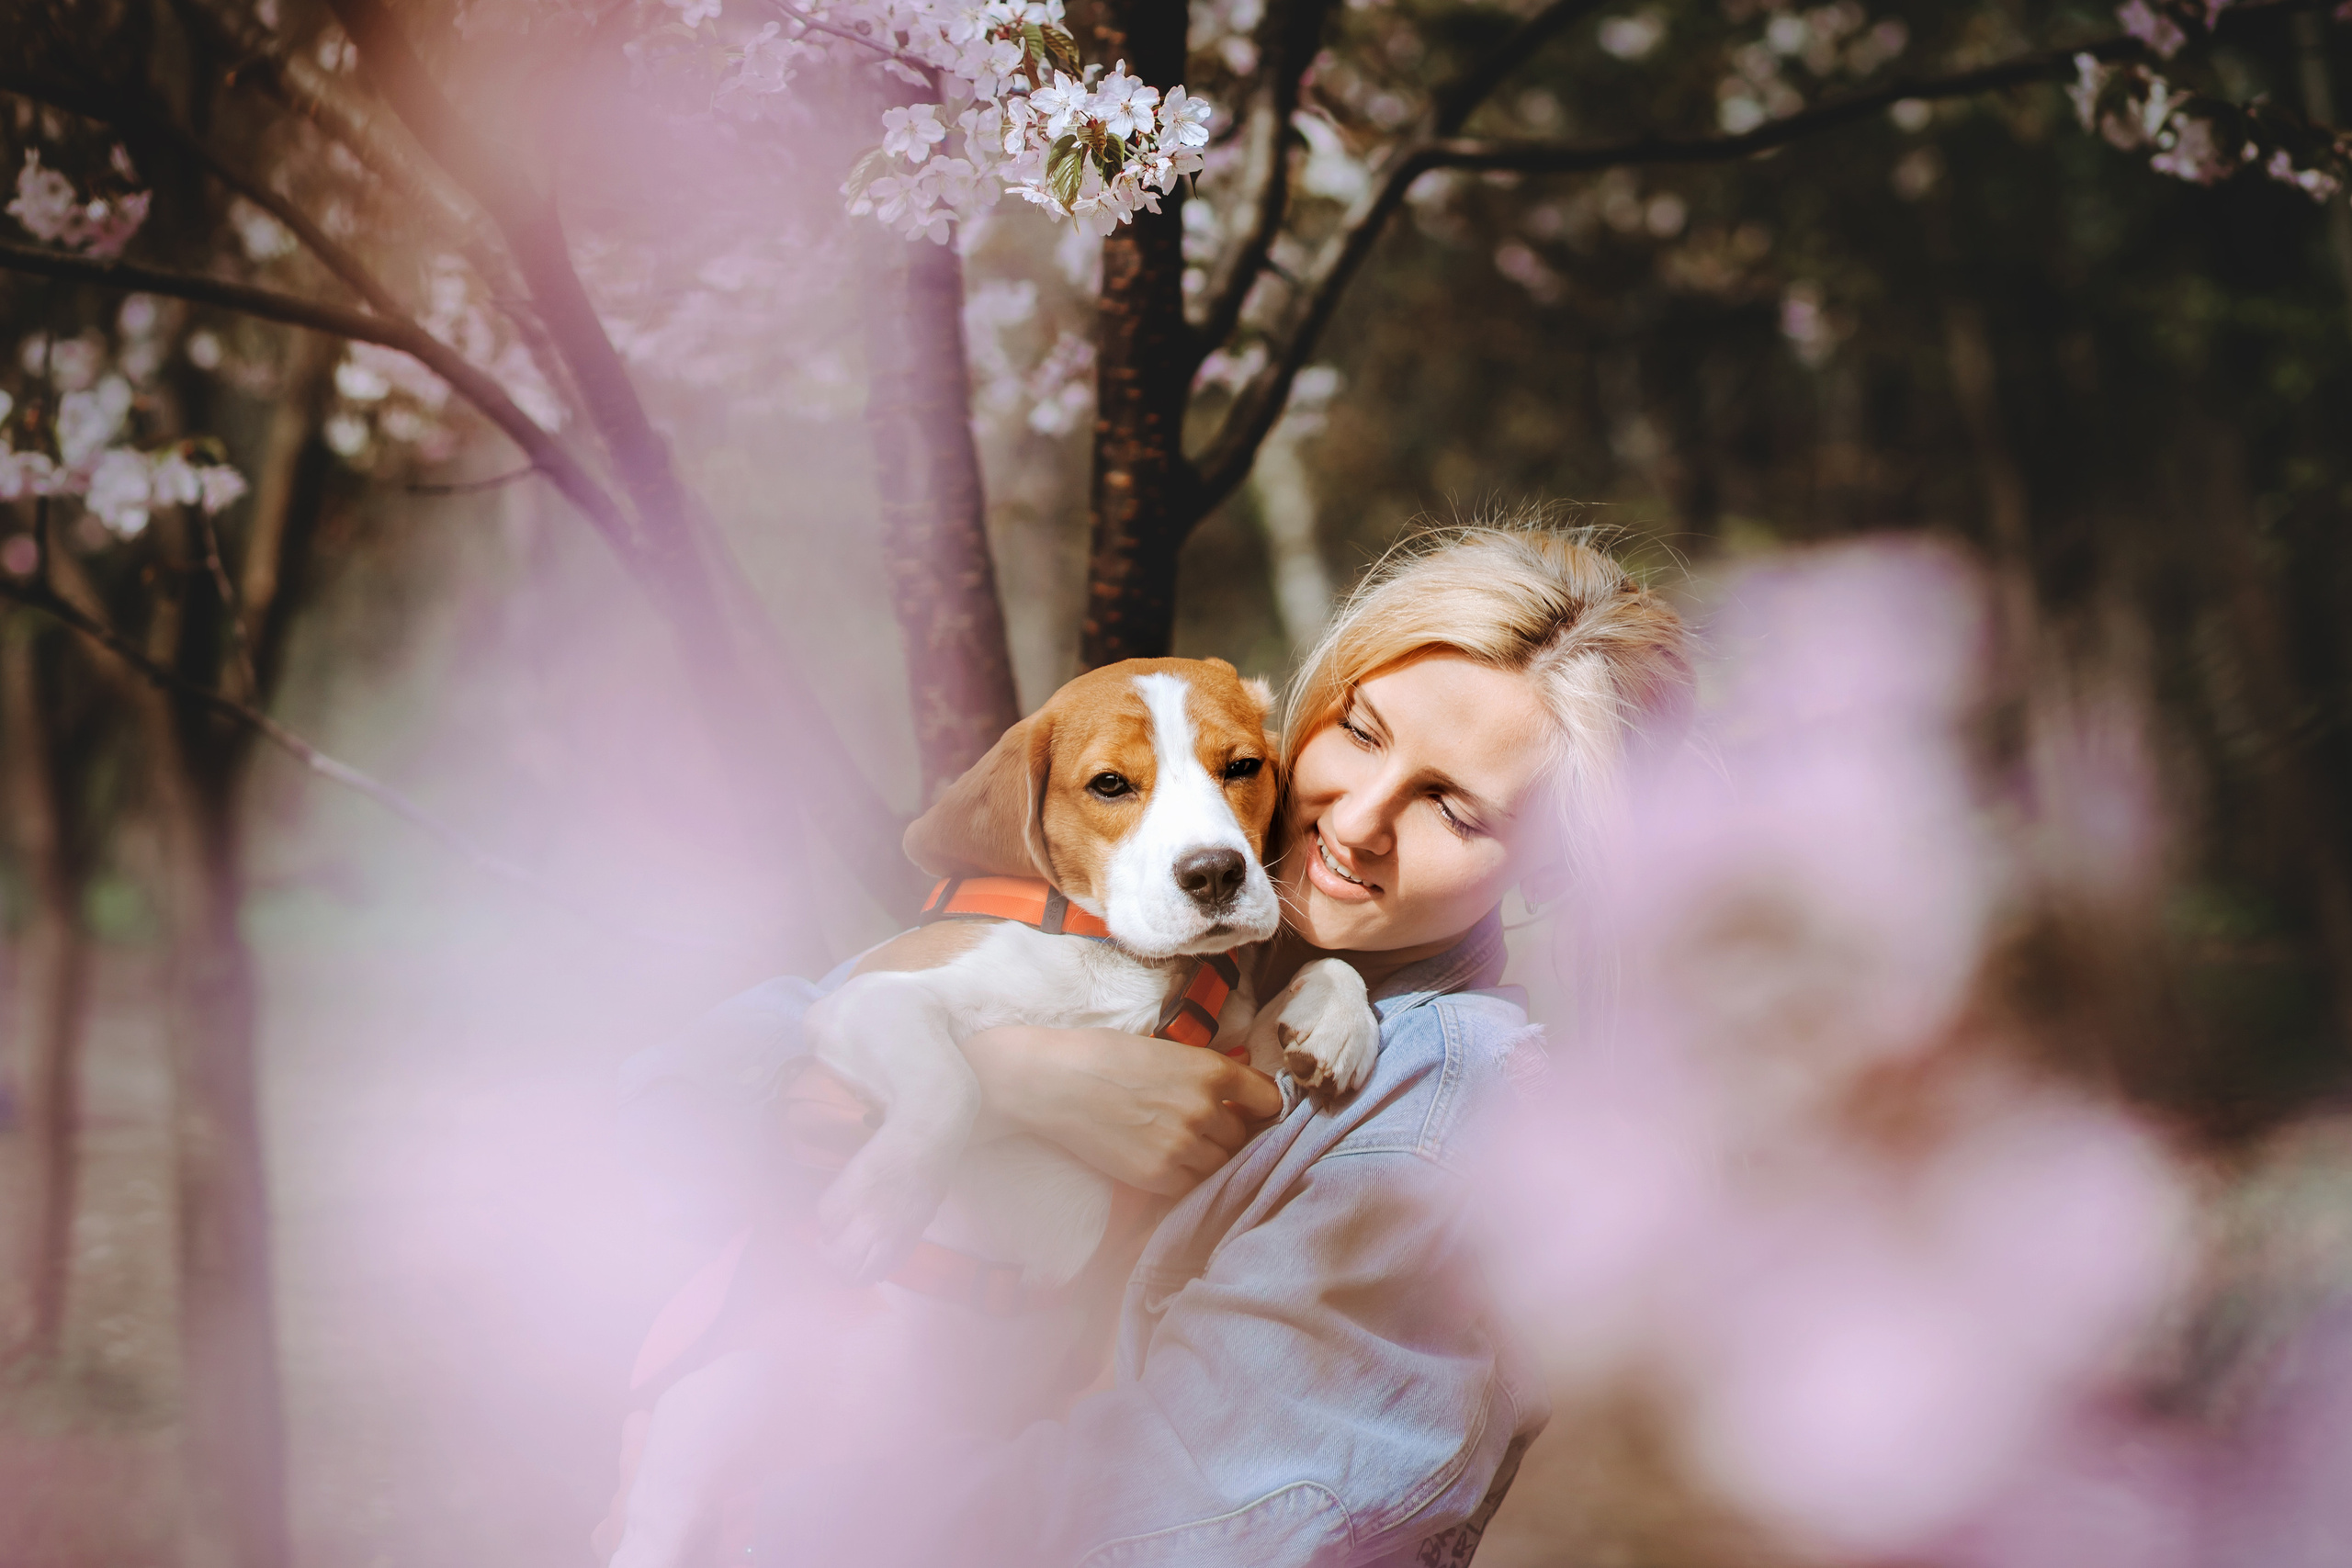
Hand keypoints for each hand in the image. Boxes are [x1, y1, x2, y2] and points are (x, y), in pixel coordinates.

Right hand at [962, 1026, 1283, 1195]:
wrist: (1054, 1083)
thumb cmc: (1104, 1057)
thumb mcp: (1166, 1051)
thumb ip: (1205, 1073)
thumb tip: (1240, 1092)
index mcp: (1211, 1071)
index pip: (1269, 1100)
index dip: (1260, 1107)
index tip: (1250, 1111)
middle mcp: (1205, 1110)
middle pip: (1243, 1137)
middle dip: (1228, 1134)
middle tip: (1203, 1129)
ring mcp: (1183, 1146)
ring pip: (1221, 1165)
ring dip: (1208, 1158)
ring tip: (1179, 1145)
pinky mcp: (1159, 1177)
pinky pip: (1192, 1186)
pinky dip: (1184, 1177)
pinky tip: (1162, 1160)